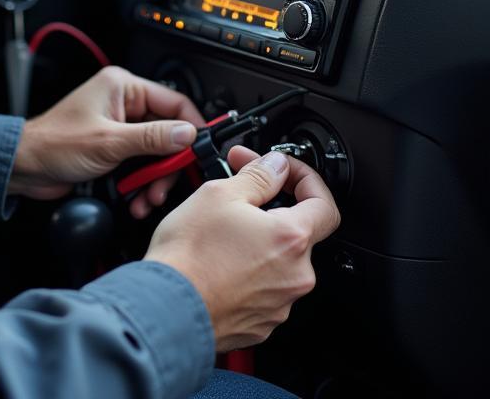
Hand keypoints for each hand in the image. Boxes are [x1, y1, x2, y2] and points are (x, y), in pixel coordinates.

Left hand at [8, 66, 203, 216]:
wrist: (23, 167)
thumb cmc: (53, 144)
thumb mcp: (109, 142)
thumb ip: (151, 138)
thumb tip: (186, 134)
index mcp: (123, 87)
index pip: (173, 100)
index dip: (190, 126)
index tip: (200, 150)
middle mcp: (123, 103)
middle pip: (167, 131)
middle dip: (168, 163)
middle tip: (165, 184)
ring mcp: (119, 127)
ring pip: (155, 152)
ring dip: (154, 178)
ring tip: (147, 197)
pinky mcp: (114, 148)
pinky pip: (140, 164)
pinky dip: (141, 183)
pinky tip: (136, 199)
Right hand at [145, 146, 339, 350]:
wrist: (166, 309)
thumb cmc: (188, 257)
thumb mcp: (219, 194)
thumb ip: (258, 175)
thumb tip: (275, 166)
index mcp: (291, 239)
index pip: (324, 203)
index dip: (305, 179)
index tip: (282, 171)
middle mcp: (294, 276)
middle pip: (299, 231)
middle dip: (273, 208)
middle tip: (241, 193)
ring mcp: (279, 303)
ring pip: (279, 260)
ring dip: (259, 240)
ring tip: (223, 230)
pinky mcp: (261, 323)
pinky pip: (265, 287)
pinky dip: (249, 269)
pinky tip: (221, 259)